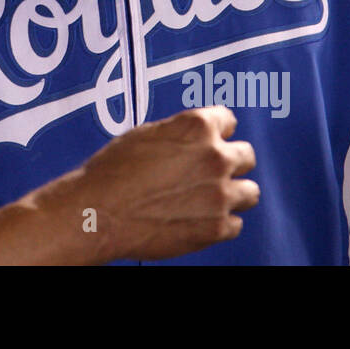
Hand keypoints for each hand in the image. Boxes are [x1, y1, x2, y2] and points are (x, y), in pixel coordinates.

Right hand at [56, 106, 258, 261]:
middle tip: (211, 172)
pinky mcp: (216, 228)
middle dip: (231, 163)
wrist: (99, 212)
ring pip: (250, 192)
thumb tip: (191, 141)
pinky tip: (199, 219)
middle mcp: (215, 157)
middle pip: (247, 156)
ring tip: (211, 199)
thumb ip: (178, 135)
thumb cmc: (113, 172)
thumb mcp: (146, 135)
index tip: (213, 141)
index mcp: (197, 127)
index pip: (229, 120)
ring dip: (233, 194)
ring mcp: (220, 194)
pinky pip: (235, 224)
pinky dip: (220, 223)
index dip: (218, 132)